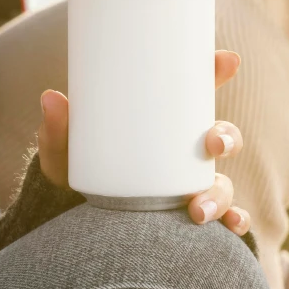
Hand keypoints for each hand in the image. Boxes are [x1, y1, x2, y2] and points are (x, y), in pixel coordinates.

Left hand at [37, 49, 251, 236]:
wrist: (77, 215)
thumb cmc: (80, 169)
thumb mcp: (67, 148)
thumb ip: (58, 127)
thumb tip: (52, 98)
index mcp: (168, 123)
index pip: (199, 92)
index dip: (217, 72)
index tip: (226, 61)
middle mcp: (188, 153)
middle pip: (222, 138)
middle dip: (227, 137)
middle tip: (211, 144)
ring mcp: (193, 184)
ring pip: (223, 182)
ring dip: (221, 193)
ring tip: (198, 208)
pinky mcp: (192, 213)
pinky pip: (226, 217)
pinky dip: (237, 221)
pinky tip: (233, 227)